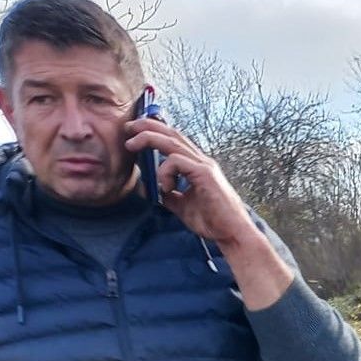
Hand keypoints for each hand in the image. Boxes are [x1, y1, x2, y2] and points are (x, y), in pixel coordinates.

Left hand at [122, 114, 259, 249]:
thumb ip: (168, 195)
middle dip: (148, 125)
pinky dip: (164, 171)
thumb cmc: (213, 222)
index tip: (134, 133)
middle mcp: (201, 161)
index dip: (154, 132)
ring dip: (148, 138)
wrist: (232, 234)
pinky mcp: (204, 174)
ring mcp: (204, 166)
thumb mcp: (183, 206)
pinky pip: (175, 161)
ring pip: (172, 142)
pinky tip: (166, 187)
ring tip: (131, 144)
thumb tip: (150, 189)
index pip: (175, 141)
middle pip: (172, 133)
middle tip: (128, 126)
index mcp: (198, 166)